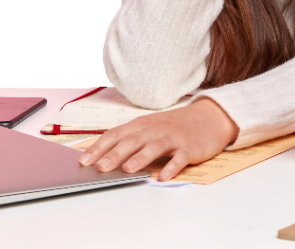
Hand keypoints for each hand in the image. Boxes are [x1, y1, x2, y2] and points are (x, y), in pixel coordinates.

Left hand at [78, 97, 238, 181]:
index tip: (83, 161)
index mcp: (143, 125)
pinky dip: (172, 166)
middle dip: (116, 154)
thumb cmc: (175, 126)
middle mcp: (156, 129)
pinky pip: (181, 157)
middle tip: (101, 167)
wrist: (211, 117)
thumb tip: (101, 158)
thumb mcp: (152, 127)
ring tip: (129, 169)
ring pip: (155, 146)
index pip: (117, 134)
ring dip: (141, 158)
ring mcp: (174, 137)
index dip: (100, 147)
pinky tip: (164, 176)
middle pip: (134, 140)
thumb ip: (130, 140)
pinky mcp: (191, 147)